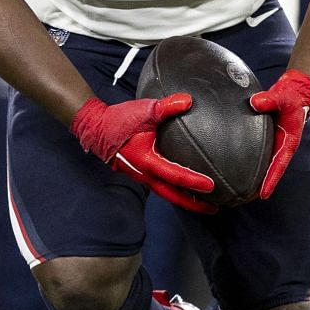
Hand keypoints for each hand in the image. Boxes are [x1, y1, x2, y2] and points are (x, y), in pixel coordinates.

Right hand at [70, 94, 216, 212]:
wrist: (95, 128)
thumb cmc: (118, 121)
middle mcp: (144, 174)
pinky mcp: (139, 173)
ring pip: (166, 193)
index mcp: (147, 162)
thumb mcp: (143, 111)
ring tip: (202, 204)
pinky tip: (182, 188)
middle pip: (172, 195)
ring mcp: (141, 176)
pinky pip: (160, 186)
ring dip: (184, 200)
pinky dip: (174, 191)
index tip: (211, 186)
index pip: (175, 175)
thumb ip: (165, 107)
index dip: (194, 181)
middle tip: (213, 208)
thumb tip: (187, 101)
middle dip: (193, 204)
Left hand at [247, 69, 309, 199]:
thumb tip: (255, 103)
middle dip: (262, 186)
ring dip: (256, 178)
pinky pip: (259, 155)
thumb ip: (270, 100)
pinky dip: (251, 164)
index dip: (271, 180)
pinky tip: (238, 170)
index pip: (279, 165)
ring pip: (265, 165)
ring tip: (241, 193)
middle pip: (271, 170)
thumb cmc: (291, 97)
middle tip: (247, 200)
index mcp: (289, 142)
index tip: (263, 194)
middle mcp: (282, 146)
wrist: (294, 92)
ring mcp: (275, 144)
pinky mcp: (268, 139)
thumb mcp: (283, 97)